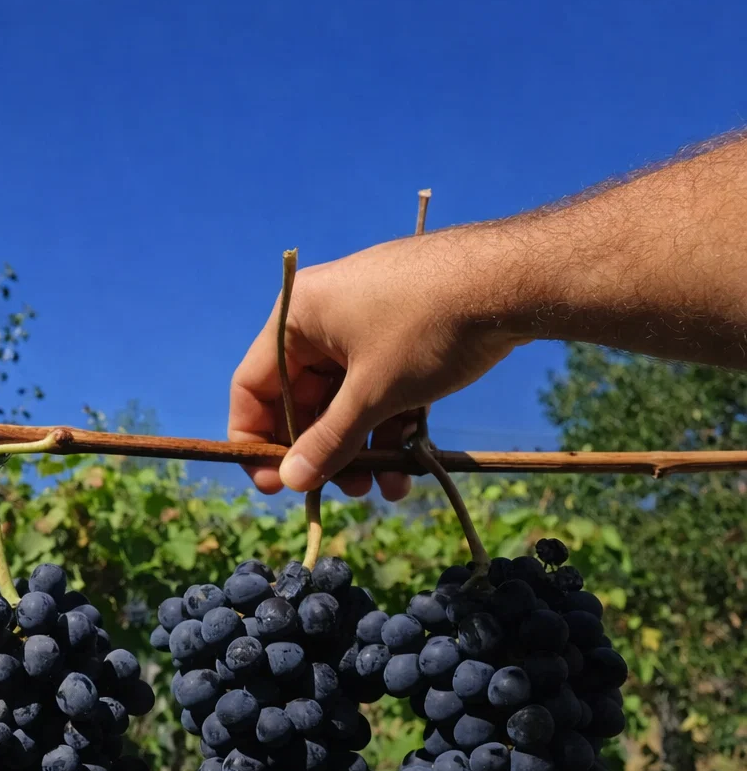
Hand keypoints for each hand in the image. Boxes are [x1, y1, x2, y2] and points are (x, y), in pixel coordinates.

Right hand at [227, 231, 527, 498]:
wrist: (516, 279)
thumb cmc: (428, 328)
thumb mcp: (374, 394)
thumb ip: (328, 442)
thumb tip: (291, 481)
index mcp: (297, 317)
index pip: (253, 386)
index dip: (257, 440)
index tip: (275, 484)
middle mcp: (323, 317)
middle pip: (303, 398)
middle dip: (322, 451)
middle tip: (341, 492)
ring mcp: (365, 322)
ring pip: (345, 398)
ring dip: (358, 447)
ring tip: (382, 488)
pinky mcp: (403, 331)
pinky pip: (378, 387)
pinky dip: (388, 425)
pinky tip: (407, 467)